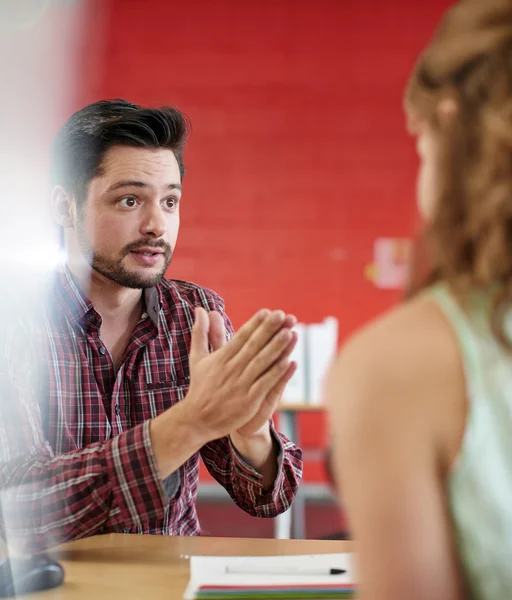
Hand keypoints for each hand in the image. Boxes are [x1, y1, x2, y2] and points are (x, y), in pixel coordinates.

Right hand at [183, 307, 297, 443]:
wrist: (197, 420)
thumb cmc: (199, 386)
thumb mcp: (197, 357)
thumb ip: (202, 332)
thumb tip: (201, 309)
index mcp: (221, 358)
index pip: (241, 337)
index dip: (255, 324)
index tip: (267, 312)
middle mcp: (231, 369)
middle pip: (253, 346)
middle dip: (269, 330)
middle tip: (282, 315)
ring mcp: (240, 385)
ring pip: (261, 363)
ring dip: (276, 347)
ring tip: (290, 332)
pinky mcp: (248, 401)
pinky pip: (265, 384)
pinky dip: (276, 373)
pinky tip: (288, 361)